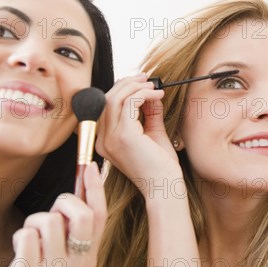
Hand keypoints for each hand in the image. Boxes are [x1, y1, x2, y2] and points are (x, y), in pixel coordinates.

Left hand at [0, 162, 106, 266]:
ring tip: (31, 239)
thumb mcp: (63, 250)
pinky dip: (19, 236)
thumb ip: (74, 224)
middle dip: (64, 202)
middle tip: (52, 212)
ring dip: (34, 222)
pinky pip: (26, 235)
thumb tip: (84, 184)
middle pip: (81, 215)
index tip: (88, 165)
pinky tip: (19, 252)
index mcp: (90, 257)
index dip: (95, 188)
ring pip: (49, 222)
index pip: (100, 216)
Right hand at [95, 74, 181, 198]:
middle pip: (106, 99)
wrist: (165, 187)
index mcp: (105, 141)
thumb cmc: (160, 166)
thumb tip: (150, 93)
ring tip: (153, 87)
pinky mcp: (124, 135)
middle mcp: (102, 140)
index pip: (105, 106)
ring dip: (136, 86)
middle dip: (127, 83)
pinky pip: (129, 103)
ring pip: (115, 97)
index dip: (121, 90)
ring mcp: (110, 138)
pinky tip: (157, 95)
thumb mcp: (152, 133)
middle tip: (146, 79)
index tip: (140, 83)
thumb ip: (148, 113)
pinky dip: (143, 94)